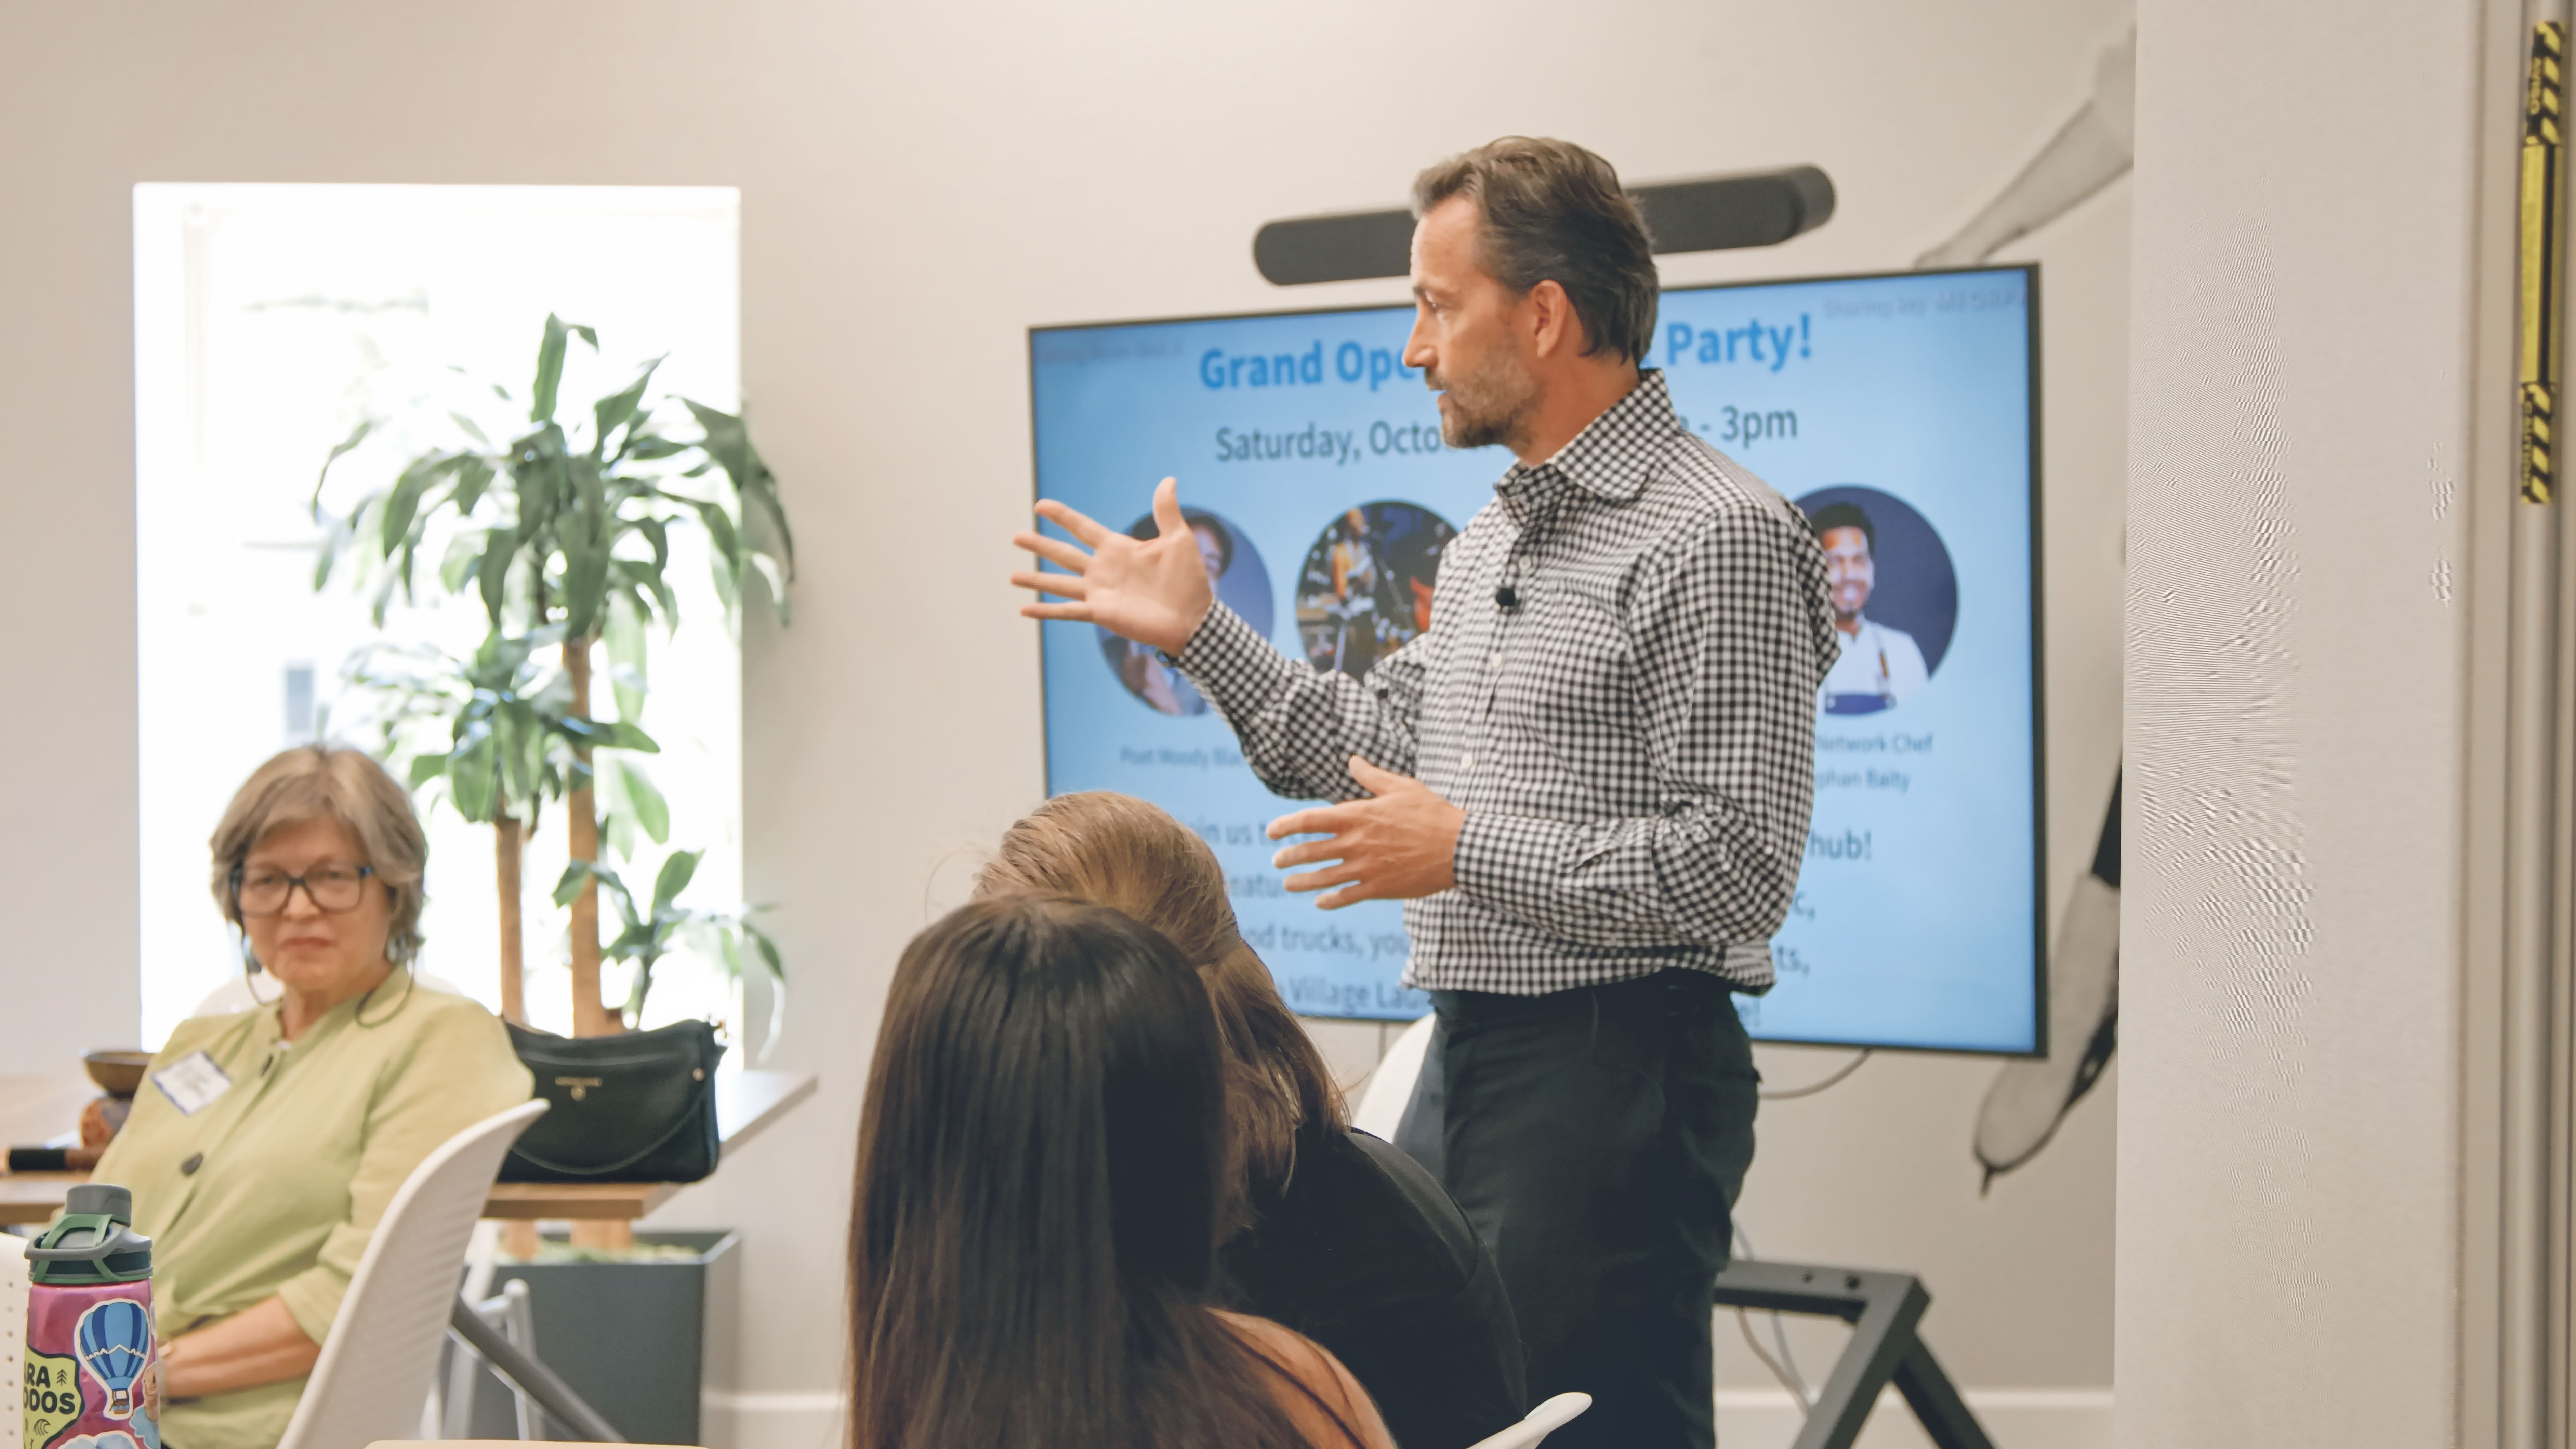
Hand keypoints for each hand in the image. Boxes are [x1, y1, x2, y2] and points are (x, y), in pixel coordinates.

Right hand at [1012, 477, 1215, 655]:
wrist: (1194, 617)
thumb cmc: (1189, 580)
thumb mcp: (1179, 539)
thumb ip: (1166, 511)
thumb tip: (1168, 479)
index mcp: (1117, 548)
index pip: (1082, 527)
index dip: (1062, 516)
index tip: (1040, 505)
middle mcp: (1103, 569)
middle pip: (1063, 553)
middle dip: (1039, 544)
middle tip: (1015, 536)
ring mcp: (1099, 592)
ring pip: (1059, 583)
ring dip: (1035, 580)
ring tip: (1012, 576)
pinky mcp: (1101, 613)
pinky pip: (1067, 611)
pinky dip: (1045, 611)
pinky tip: (1025, 610)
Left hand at [1267, 757, 1462, 909]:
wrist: (1458, 848)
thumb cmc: (1432, 814)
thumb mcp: (1402, 787)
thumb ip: (1372, 777)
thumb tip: (1352, 761)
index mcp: (1358, 816)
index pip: (1309, 821)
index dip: (1285, 827)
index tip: (1271, 832)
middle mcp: (1356, 842)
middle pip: (1309, 851)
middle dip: (1288, 857)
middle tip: (1277, 861)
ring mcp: (1366, 867)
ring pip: (1322, 877)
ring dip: (1300, 881)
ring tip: (1287, 883)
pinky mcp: (1379, 888)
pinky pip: (1346, 897)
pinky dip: (1330, 900)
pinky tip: (1320, 902)